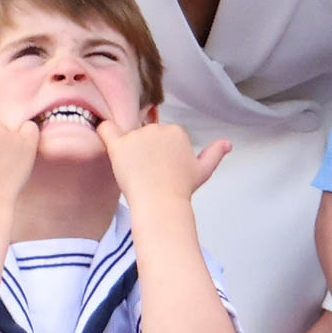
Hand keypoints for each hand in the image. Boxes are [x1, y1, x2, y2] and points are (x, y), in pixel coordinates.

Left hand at [96, 120, 230, 207]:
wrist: (162, 204)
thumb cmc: (182, 190)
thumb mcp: (203, 171)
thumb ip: (215, 154)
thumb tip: (228, 143)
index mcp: (177, 131)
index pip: (161, 135)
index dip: (159, 151)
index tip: (159, 168)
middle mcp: (157, 128)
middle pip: (144, 133)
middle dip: (144, 148)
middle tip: (146, 172)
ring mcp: (138, 136)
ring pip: (128, 136)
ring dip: (128, 150)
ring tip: (133, 172)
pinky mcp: (119, 146)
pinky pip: (106, 129)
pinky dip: (103, 130)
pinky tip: (103, 135)